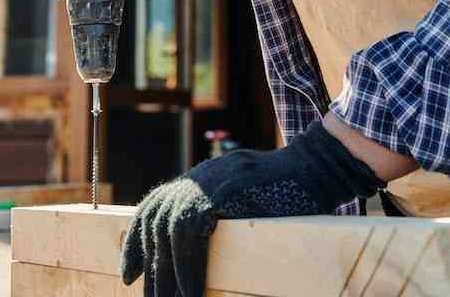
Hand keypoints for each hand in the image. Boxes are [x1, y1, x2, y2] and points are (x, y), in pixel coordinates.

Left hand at [120, 121, 385, 295]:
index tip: (129, 275)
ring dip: (170, 273)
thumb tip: (192, 251)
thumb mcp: (245, 199)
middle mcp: (202, 174)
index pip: (156, 205)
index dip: (138, 240)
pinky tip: (191, 290)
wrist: (320, 165)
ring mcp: (215, 179)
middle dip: (151, 266)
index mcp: (202, 177)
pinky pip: (195, 230)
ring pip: (173, 229)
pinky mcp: (230, 189)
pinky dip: (190, 265)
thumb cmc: (289, 190)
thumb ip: (218, 213)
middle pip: (159, 220)